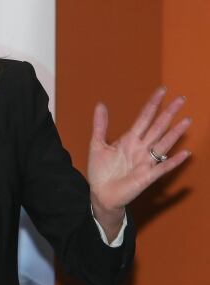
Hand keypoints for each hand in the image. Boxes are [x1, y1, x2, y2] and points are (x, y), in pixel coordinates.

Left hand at [87, 87, 191, 239]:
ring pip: (163, 144)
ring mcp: (145, 162)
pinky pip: (162, 168)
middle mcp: (140, 148)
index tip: (162, 90)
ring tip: (187, 121)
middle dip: (168, 113)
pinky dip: (173, 161)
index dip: (152, 104)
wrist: (100, 193)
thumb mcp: (97, 145)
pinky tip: (184, 153)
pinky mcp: (147, 176)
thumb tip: (101, 104)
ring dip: (175, 133)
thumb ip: (100, 125)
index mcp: (129, 139)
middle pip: (158, 127)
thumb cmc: (101, 171)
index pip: (144, 118)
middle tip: (181, 99)